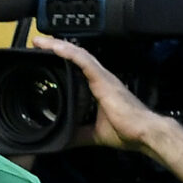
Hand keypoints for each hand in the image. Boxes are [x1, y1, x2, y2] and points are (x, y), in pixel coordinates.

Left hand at [29, 32, 168, 152]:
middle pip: (75, 57)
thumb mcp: (95, 134)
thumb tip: (64, 141)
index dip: (62, 60)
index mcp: (99, 88)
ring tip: (41, 41)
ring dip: (58, 46)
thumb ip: (79, 134)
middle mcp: (101, 78)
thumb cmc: (127, 132)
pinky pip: (84, 61)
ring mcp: (103, 77)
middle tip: (38, 44)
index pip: (77, 68)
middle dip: (56, 48)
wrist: (144, 133)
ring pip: (77, 54)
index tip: (45, 57)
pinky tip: (56, 47)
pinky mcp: (104, 80)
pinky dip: (69, 52)